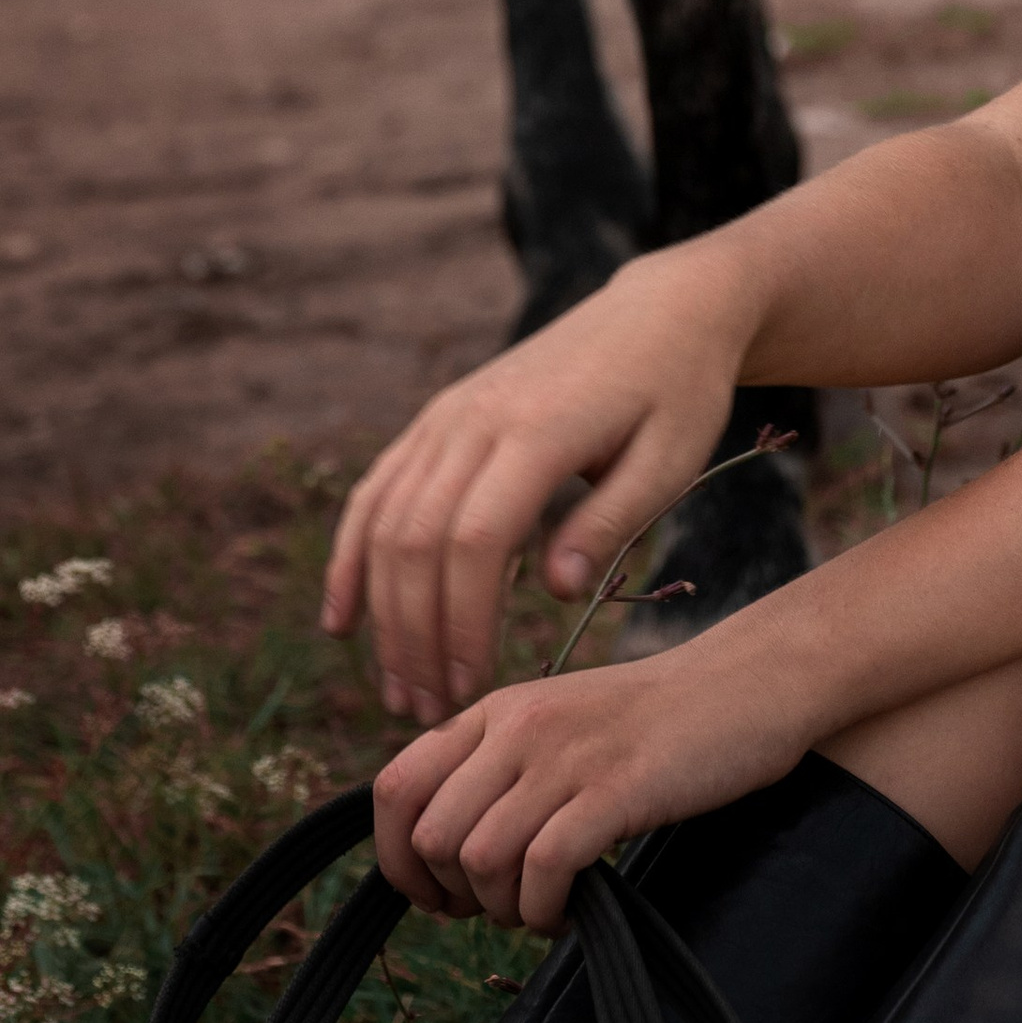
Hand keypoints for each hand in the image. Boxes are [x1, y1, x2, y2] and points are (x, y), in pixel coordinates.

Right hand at [321, 252, 748, 720]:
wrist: (664, 310)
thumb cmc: (679, 391)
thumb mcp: (670, 458)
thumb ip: (608, 523)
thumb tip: (553, 596)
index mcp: (538, 430)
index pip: (475, 541)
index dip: (461, 623)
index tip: (469, 690)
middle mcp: (477, 417)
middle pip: (418, 539)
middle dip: (414, 635)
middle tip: (426, 712)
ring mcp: (450, 413)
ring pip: (386, 520)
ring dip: (381, 611)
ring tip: (397, 689)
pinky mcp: (440, 415)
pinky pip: (378, 489)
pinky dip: (352, 554)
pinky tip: (342, 618)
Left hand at [373, 625, 810, 931]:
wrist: (750, 683)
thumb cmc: (655, 719)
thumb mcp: (558, 722)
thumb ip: (499, 766)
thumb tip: (441, 852)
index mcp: (497, 710)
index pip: (395, 787)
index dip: (397, 860)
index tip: (436, 896)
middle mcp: (520, 726)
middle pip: (433, 837)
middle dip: (454, 897)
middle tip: (499, 908)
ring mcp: (568, 755)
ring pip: (481, 860)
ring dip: (503, 909)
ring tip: (541, 908)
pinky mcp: (617, 788)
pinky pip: (545, 869)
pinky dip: (547, 910)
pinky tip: (572, 909)